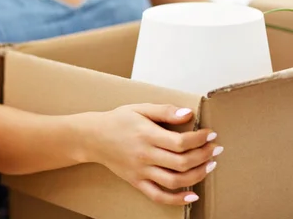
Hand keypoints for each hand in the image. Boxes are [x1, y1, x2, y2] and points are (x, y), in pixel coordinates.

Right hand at [86, 104, 221, 204]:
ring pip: (175, 180)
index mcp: (147, 134)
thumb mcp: (139, 108)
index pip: (181, 142)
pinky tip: (192, 195)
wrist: (93, 137)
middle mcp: (145, 155)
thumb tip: (188, 114)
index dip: (200, 139)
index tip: (211, 134)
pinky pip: (159, 196)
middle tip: (215, 149)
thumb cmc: (118, 120)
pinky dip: (177, 199)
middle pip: (182, 162)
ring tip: (209, 165)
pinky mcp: (137, 182)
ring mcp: (141, 171)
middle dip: (204, 156)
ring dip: (197, 175)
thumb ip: (164, 110)